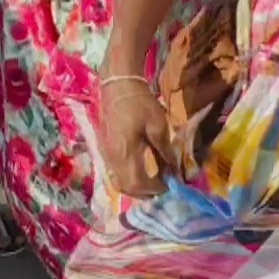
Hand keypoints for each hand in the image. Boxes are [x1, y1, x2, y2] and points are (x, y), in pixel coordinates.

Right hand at [99, 82, 171, 197]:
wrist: (118, 85)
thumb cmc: (140, 103)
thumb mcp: (158, 125)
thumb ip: (165, 151)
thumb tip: (173, 170)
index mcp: (125, 152)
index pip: (137, 184)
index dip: (154, 190)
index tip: (170, 185)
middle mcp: (112, 158)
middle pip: (126, 188)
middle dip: (145, 192)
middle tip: (162, 186)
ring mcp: (106, 154)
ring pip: (119, 182)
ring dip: (136, 186)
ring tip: (154, 180)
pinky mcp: (105, 149)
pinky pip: (115, 172)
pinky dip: (129, 177)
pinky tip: (142, 170)